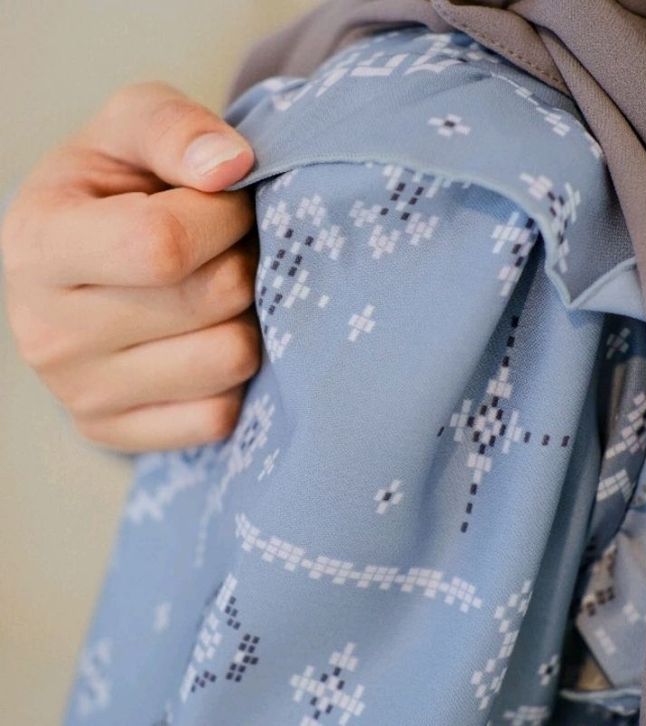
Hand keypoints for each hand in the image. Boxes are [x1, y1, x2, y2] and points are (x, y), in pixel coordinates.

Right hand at [1, 82, 259, 452]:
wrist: (82, 266)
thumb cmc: (112, 192)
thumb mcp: (130, 129)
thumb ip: (175, 129)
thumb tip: (231, 168)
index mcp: (38, 247)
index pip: (162, 244)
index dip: (221, 216)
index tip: (223, 203)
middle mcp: (49, 334)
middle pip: (211, 299)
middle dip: (241, 262)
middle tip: (224, 250)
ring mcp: (83, 395)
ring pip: (230, 359)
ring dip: (246, 318)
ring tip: (215, 294)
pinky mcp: (117, 433)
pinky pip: (220, 414)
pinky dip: (232, 376)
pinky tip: (206, 341)